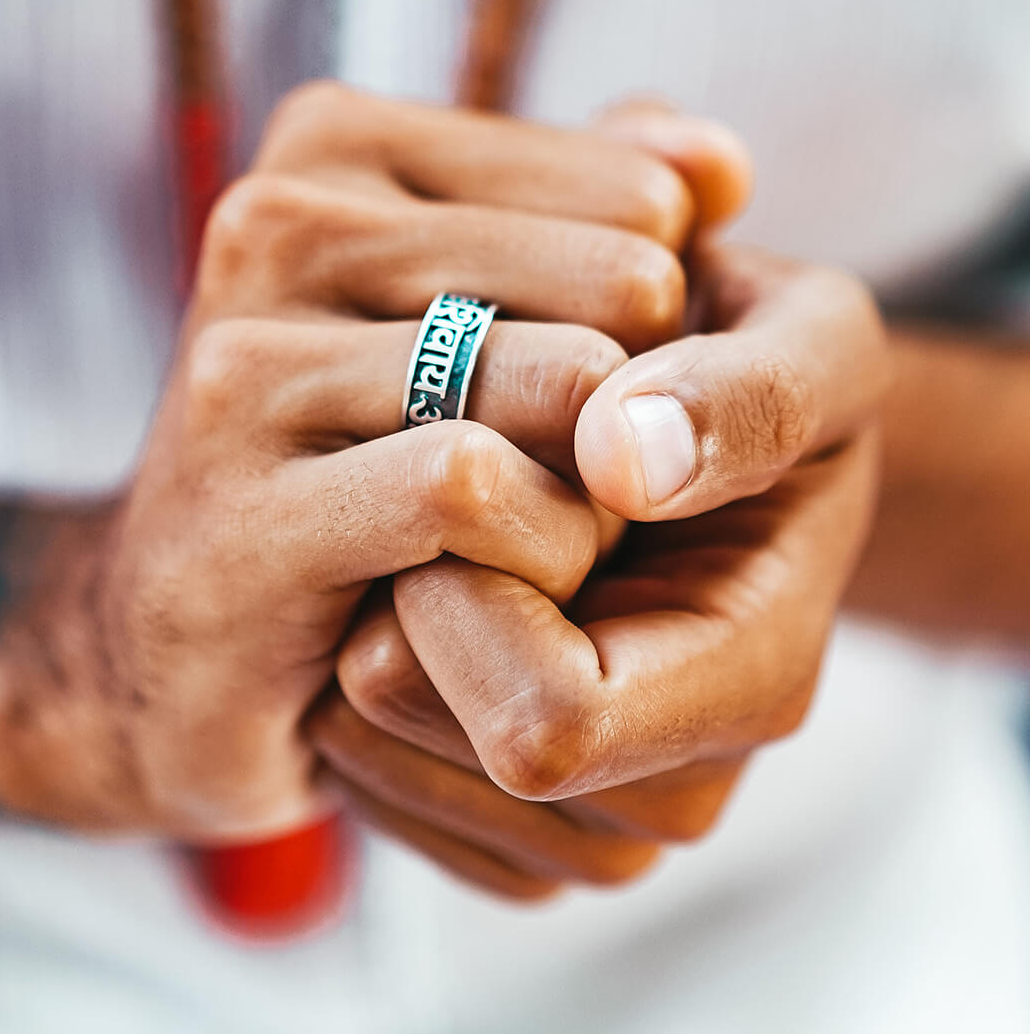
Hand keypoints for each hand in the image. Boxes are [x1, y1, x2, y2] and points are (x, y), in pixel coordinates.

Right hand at [0, 85, 744, 841]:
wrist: (186, 630)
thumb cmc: (360, 464)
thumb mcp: (484, 314)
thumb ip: (598, 217)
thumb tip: (719, 164)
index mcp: (341, 149)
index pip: (640, 200)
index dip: (655, 328)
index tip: (581, 401)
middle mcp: (281, 223)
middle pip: (623, 287)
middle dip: (634, 415)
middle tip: (566, 490)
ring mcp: (247, 361)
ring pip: (567, 385)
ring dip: (596, 498)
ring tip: (531, 548)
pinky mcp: (244, 505)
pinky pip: (472, 490)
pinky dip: (533, 555)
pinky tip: (490, 595)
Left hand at [312, 240, 887, 898]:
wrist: (731, 454)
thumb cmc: (762, 390)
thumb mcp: (809, 342)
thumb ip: (748, 397)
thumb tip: (628, 460)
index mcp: (755, 680)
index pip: (551, 717)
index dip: (469, 598)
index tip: (468, 478)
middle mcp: (677, 784)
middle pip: (448, 743)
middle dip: (416, 609)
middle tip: (460, 511)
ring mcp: (595, 823)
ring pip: (387, 758)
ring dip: (378, 639)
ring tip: (448, 548)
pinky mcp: (518, 828)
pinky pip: (373, 778)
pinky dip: (361, 687)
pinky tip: (419, 600)